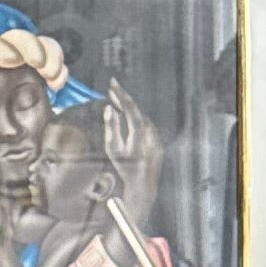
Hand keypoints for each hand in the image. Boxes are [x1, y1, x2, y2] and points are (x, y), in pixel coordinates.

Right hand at [98, 78, 162, 232]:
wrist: (143, 183)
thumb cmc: (124, 167)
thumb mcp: (113, 149)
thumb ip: (111, 127)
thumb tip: (109, 108)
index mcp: (138, 134)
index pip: (131, 109)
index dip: (122, 95)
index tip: (112, 84)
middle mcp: (150, 132)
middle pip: (136, 109)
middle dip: (123, 97)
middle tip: (112, 86)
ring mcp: (155, 134)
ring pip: (140, 115)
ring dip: (128, 107)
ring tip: (115, 98)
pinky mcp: (157, 137)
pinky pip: (144, 122)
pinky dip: (134, 115)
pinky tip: (125, 114)